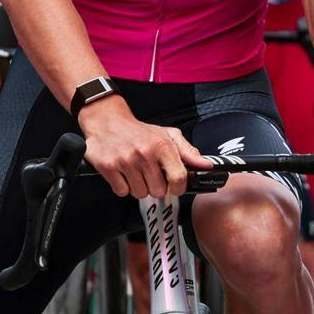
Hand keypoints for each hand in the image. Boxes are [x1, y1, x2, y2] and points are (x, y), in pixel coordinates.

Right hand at [76, 98, 209, 198]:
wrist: (107, 121)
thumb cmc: (139, 131)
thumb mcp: (167, 136)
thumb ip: (188, 152)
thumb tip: (206, 165)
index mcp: (162, 146)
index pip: (178, 178)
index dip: (179, 188)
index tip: (175, 187)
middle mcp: (145, 154)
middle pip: (158, 191)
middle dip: (155, 187)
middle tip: (150, 175)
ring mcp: (126, 161)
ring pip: (140, 193)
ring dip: (139, 187)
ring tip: (136, 172)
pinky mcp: (108, 167)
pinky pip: (122, 191)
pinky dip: (123, 186)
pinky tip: (123, 173)